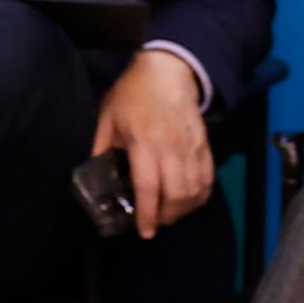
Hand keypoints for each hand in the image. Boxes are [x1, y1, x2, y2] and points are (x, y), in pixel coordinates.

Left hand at [92, 51, 213, 238]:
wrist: (168, 71)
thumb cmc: (133, 93)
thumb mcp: (108, 117)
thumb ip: (101, 146)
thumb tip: (95, 173)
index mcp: (143, 143)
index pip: (147, 187)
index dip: (147, 214)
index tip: (145, 231)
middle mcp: (170, 149)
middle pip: (175, 195)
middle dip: (166, 217)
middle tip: (155, 223)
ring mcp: (191, 148)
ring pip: (194, 191)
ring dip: (184, 210)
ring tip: (169, 215)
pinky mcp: (204, 146)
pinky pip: (208, 179)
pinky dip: (200, 196)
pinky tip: (189, 201)